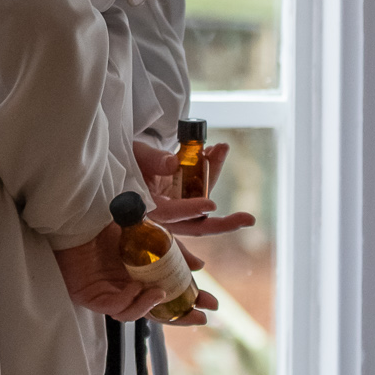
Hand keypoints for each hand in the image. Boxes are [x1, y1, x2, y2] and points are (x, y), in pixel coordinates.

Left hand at [53, 218, 218, 323]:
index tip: (212, 306)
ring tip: (161, 292)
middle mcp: (125, 288)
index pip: (167, 297)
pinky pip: (114, 307)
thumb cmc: (110, 223)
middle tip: (201, 316)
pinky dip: (129, 301)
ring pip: (134, 313)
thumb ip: (173, 252)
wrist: (82, 215)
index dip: (188, 303)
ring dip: (151, 306)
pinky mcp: (90, 296)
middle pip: (155, 312)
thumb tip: (199, 267)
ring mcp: (108, 294)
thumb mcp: (151, 235)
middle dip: (179, 317)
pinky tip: (137, 288)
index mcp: (140, 277)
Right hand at [132, 137, 254, 237]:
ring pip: (202, 199)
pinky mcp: (185, 197)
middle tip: (249, 219)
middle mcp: (164, 213)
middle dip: (224, 223)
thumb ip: (153, 160)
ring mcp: (177, 206)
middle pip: (196, 225)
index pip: (170, 213)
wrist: (126, 159)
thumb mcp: (136, 155)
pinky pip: (202, 187)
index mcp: (147, 207)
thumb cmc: (129, 159)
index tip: (210, 205)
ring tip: (220, 148)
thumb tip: (174, 162)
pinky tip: (216, 151)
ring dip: (213, 173)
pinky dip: (210, 169)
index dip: (189, 210)